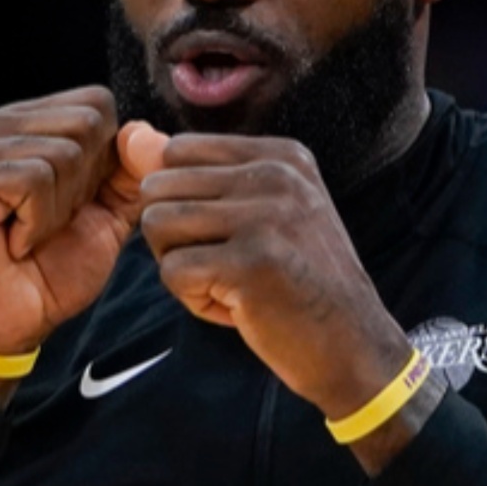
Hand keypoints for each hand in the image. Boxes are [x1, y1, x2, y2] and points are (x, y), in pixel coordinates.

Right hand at [0, 88, 151, 416]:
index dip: (104, 162)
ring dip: (60, 210)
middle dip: (85, 186)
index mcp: (17, 123)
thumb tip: (143, 130)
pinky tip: (14, 243)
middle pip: (84, 123)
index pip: (94, 102)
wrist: (8, 329)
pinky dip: (39, 222)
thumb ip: (130, 172)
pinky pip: (35, 178)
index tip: (73, 207)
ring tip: (29, 236)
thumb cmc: (49, 273)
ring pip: (63, 152)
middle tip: (48, 225)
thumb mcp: (107, 216)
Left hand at [134, 133, 413, 423]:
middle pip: (158, 186)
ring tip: (230, 285)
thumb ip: (200, 178)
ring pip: (156, 225)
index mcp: (280, 155)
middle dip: (172, 237)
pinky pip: (172, 271)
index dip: (180, 200)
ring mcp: (264, 215)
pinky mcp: (251, 262)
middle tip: (223, 267)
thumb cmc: (301, 284)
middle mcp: (275, 174)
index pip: (178, 150)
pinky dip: (194, 300)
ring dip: (181, 267)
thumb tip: (131, 137)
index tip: (226, 236)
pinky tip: (238, 307)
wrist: (355, 347)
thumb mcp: (263, 215)